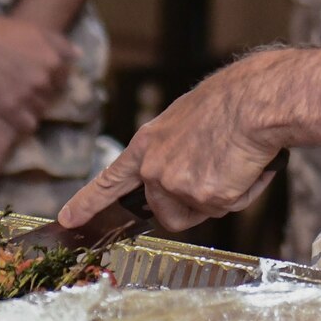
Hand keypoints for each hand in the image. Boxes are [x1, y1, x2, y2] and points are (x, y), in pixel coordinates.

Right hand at [0, 0, 75, 132]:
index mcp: (54, 62)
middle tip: (25, 89)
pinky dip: (25, 123)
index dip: (51, 79)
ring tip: (19, 100)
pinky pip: (28, 125)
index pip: (63, 80)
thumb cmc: (3, 31)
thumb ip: (60, 44)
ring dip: (33, 107)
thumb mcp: (37, 31)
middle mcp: (44, 80)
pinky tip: (16, 115)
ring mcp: (26, 96)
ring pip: (40, 110)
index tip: (39, 78)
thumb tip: (79, 56)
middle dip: (41, 92)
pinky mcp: (9, 109)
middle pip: (51, 95)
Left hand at [58, 57, 283, 232]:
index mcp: (148, 144)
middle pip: (165, 210)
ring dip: (216, 199)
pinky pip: (225, 208)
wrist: (253, 101)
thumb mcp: (185, 122)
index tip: (68, 219)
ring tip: (231, 164)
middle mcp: (154, 168)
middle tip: (216, 171)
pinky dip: (241, 193)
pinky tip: (245, 166)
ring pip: (195, 215)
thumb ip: (174, 152)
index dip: (87, 202)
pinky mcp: (203, 197)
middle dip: (190, 203)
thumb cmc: (228, 102)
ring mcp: (176, 185)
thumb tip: (185, 176)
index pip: (109, 181)